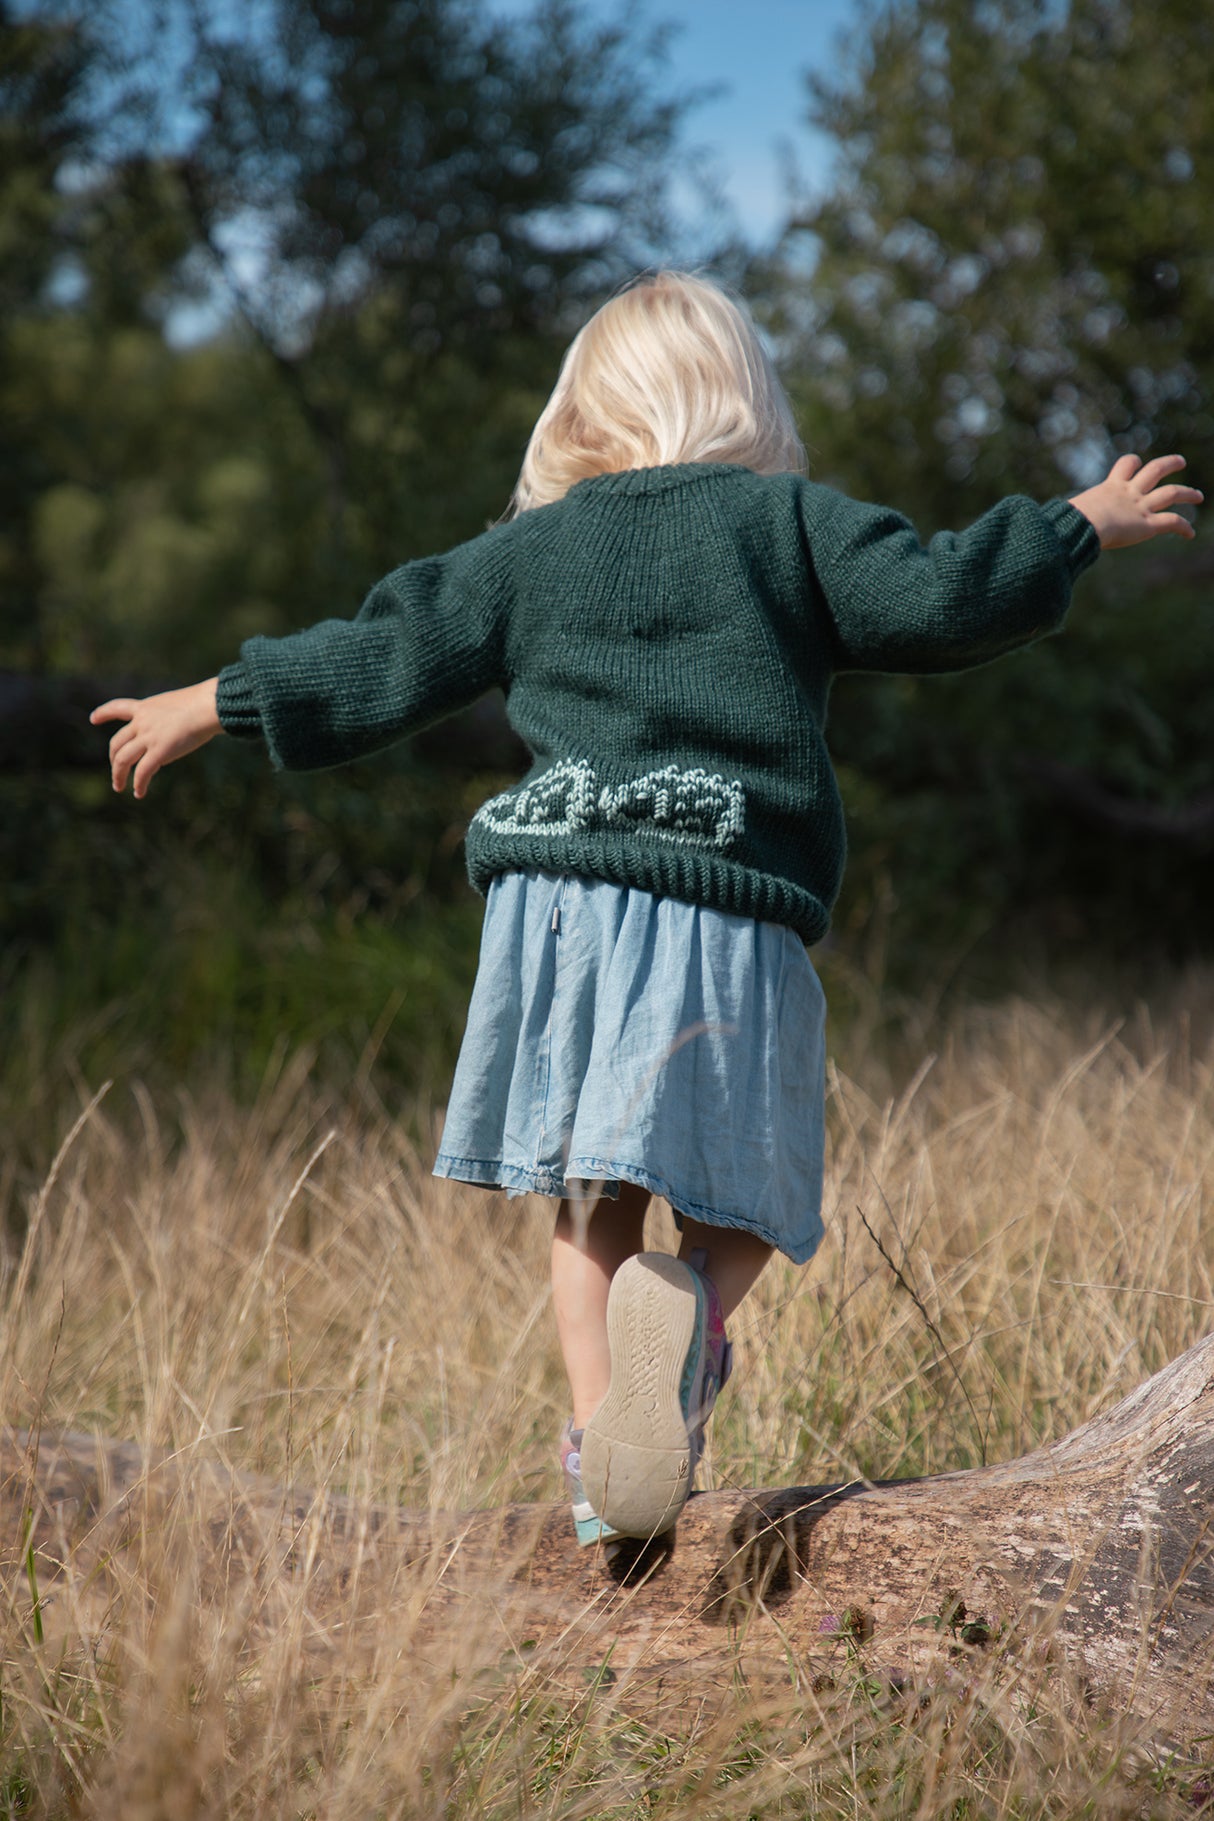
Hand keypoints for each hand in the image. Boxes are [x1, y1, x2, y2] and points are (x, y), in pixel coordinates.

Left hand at [90, 678, 221, 797]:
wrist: (208, 706)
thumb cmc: (205, 703)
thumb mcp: (180, 705)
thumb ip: (171, 719)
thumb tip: (178, 732)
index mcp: (146, 708)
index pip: (118, 707)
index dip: (104, 713)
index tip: (93, 718)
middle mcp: (142, 722)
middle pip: (117, 742)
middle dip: (113, 759)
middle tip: (116, 771)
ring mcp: (148, 737)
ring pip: (123, 760)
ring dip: (118, 775)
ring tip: (119, 787)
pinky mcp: (159, 751)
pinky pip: (142, 772)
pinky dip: (139, 784)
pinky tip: (139, 793)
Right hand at [1069, 454, 1201, 549]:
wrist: (1081, 526)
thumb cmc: (1065, 522)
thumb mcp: (1063, 513)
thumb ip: (1057, 516)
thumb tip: (1031, 521)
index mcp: (1110, 487)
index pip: (1126, 465)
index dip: (1133, 463)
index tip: (1137, 463)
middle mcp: (1129, 493)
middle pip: (1155, 469)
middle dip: (1170, 464)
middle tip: (1180, 462)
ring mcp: (1140, 508)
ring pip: (1172, 493)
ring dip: (1188, 493)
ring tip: (1199, 496)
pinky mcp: (1147, 525)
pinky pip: (1172, 523)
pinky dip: (1184, 527)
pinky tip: (1190, 534)